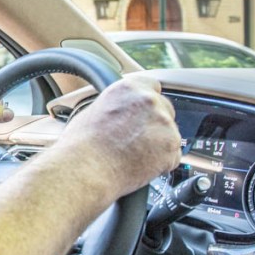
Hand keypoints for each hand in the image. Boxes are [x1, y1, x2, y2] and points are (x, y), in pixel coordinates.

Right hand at [60, 75, 181, 195]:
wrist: (86, 169)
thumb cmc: (81, 145)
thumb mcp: (92, 112)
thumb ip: (116, 107)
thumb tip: (120, 114)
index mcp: (129, 88)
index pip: (152, 86)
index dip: (148, 101)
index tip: (144, 112)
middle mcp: (149, 101)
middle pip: (165, 109)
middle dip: (155, 124)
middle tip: (137, 139)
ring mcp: (163, 123)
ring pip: (170, 134)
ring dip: (158, 145)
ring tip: (133, 157)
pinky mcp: (171, 146)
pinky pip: (172, 155)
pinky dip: (161, 163)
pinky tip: (140, 166)